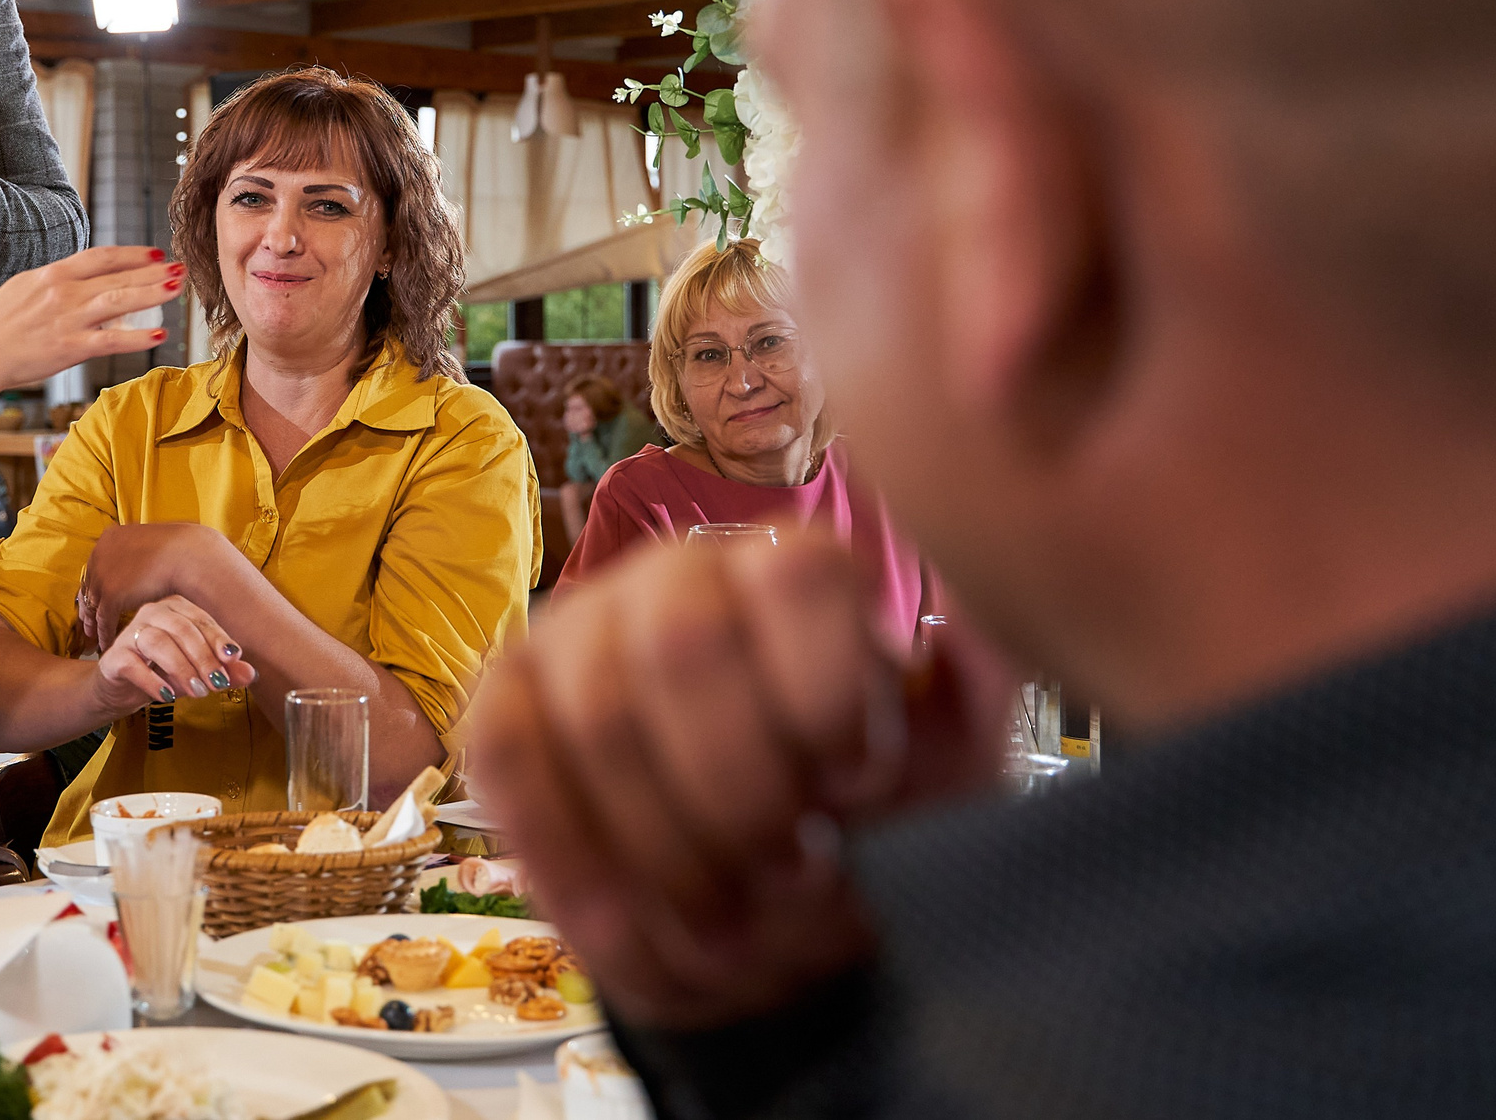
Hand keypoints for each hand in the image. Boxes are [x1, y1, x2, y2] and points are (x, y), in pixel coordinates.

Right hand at [0, 248, 182, 387]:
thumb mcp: (26, 287)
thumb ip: (57, 280)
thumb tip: (83, 276)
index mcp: (54, 274)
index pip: (102, 257)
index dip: (133, 254)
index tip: (156, 254)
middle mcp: (65, 292)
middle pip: (118, 276)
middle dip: (154, 271)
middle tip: (181, 268)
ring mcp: (69, 320)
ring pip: (121, 302)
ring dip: (153, 293)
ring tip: (177, 289)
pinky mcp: (70, 348)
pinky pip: (112, 341)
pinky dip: (138, 338)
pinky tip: (159, 336)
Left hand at [79, 523, 238, 646]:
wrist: (187, 555)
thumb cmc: (178, 550)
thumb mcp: (149, 545)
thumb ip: (137, 555)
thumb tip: (138, 562)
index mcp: (109, 539)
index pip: (95, 568)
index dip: (95, 587)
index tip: (94, 600)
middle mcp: (100, 555)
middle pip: (89, 587)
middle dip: (89, 606)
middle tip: (87, 624)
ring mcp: (103, 576)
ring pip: (93, 606)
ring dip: (94, 624)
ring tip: (94, 639)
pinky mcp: (111, 596)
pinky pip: (103, 620)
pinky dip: (104, 635)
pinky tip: (106, 645)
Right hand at [91, 595, 256, 714]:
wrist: (123, 689)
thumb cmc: (163, 671)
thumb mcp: (198, 671)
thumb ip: (223, 670)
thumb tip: (251, 674)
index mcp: (176, 608)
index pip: (201, 620)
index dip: (218, 639)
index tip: (234, 659)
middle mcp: (152, 613)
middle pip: (181, 629)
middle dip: (203, 657)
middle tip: (218, 684)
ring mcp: (130, 633)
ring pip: (158, 642)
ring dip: (182, 668)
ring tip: (198, 692)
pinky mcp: (114, 656)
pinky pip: (133, 664)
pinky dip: (153, 680)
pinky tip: (168, 696)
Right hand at [465, 530, 999, 1030]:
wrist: (773, 882)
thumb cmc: (866, 814)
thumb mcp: (946, 761)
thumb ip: (973, 689)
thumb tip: (989, 625)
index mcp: (795, 570)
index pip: (798, 575)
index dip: (826, 696)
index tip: (857, 789)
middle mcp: (676, 573)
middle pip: (685, 647)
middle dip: (739, 790)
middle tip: (792, 873)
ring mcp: (579, 630)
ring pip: (598, 715)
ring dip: (667, 845)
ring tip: (730, 924)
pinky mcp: (507, 699)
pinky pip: (507, 754)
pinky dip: (566, 851)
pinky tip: (626, 926)